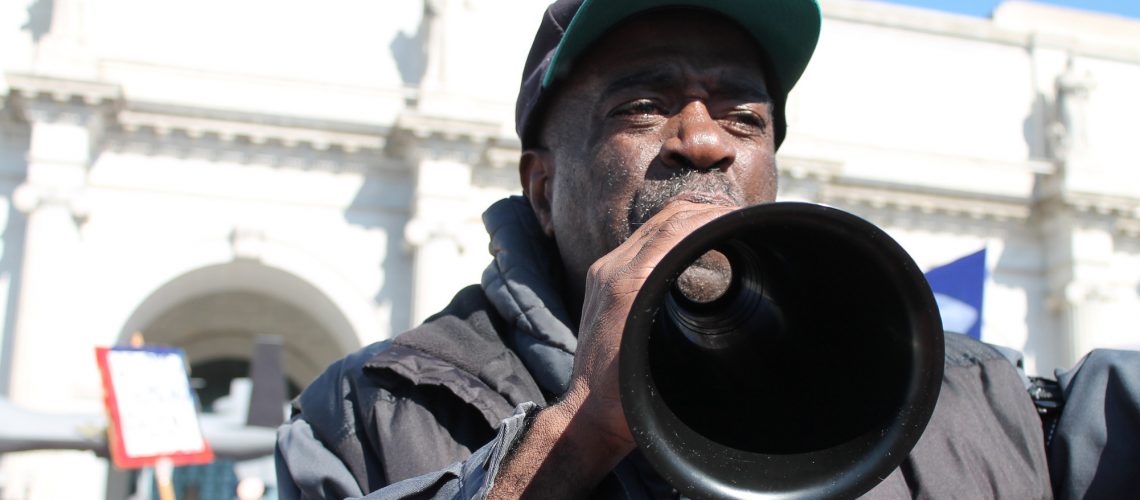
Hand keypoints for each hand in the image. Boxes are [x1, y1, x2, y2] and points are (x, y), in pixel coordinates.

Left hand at [490, 200, 734, 498]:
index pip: (676, 226)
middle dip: (705, 212)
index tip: (741, 217)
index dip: (712, 216)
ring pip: (653, 226)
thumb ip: (687, 313)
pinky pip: (641, 242)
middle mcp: (612, 270)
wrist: (588, 414)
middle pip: (666, 218)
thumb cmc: (628, 397)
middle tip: (739, 217)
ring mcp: (605, 273)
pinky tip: (692, 245)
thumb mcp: (664, 353)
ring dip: (688, 220)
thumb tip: (724, 279)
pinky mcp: (603, 281)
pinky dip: (672, 235)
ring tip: (721, 226)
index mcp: (628, 282)